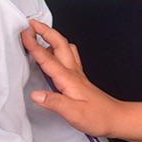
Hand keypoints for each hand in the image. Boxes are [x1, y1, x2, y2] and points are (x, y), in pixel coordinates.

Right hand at [22, 20, 118, 135]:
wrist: (116, 118)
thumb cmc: (98, 117)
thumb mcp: (73, 113)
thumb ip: (53, 102)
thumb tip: (35, 94)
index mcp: (69, 79)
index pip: (48, 58)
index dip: (34, 45)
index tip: (24, 34)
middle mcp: (74, 73)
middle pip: (60, 44)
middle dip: (45, 31)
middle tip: (32, 24)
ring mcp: (78, 74)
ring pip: (66, 48)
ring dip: (53, 38)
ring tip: (41, 33)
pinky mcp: (80, 79)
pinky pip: (69, 57)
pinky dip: (60, 49)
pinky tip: (56, 54)